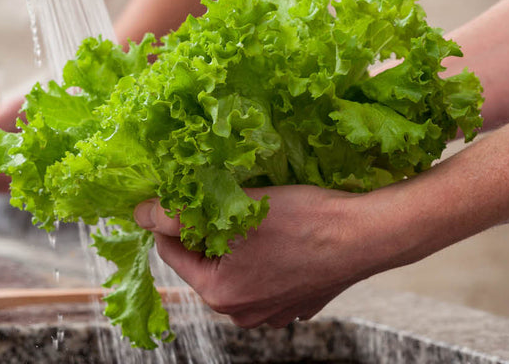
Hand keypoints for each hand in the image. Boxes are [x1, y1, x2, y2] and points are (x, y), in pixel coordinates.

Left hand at [134, 185, 388, 328]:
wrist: (368, 233)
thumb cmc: (304, 220)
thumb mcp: (233, 208)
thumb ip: (177, 213)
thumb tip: (139, 213)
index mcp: (220, 294)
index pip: (171, 251)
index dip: (175, 218)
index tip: (190, 194)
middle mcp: (243, 314)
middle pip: (202, 261)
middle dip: (207, 230)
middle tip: (228, 201)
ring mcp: (272, 313)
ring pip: (234, 267)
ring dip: (237, 242)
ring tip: (259, 216)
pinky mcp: (298, 303)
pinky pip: (265, 275)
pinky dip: (266, 254)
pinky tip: (283, 235)